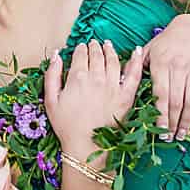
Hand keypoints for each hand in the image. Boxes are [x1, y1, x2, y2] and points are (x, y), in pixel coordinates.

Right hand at [44, 39, 146, 153]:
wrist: (85, 146)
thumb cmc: (66, 125)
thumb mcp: (50, 100)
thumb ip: (52, 75)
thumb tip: (57, 56)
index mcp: (78, 77)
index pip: (81, 55)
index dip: (81, 49)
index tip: (81, 47)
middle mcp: (97, 78)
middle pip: (97, 55)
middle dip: (95, 47)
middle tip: (94, 43)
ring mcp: (113, 86)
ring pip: (113, 60)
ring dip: (110, 50)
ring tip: (108, 45)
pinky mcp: (126, 96)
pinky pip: (134, 75)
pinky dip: (137, 60)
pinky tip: (138, 50)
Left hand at [146, 14, 189, 139]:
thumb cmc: (168, 41)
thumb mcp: (151, 49)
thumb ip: (138, 66)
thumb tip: (122, 81)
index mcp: (161, 63)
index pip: (160, 95)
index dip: (160, 115)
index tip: (158, 130)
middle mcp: (179, 66)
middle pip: (176, 101)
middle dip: (173, 123)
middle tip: (170, 137)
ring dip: (186, 120)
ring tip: (182, 133)